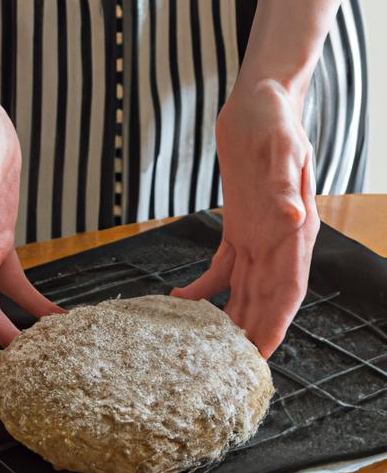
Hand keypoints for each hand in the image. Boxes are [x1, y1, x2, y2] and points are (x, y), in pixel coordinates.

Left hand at [172, 80, 319, 357]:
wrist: (258, 105)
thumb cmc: (274, 121)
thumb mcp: (281, 146)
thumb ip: (284, 183)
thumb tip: (292, 216)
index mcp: (292, 230)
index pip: (288, 287)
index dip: (276, 323)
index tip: (260, 355)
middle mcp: (276, 240)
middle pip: (265, 298)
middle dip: (250, 333)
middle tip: (227, 367)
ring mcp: (256, 237)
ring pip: (243, 290)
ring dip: (228, 318)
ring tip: (204, 346)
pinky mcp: (236, 228)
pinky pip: (221, 267)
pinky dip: (203, 287)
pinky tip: (181, 300)